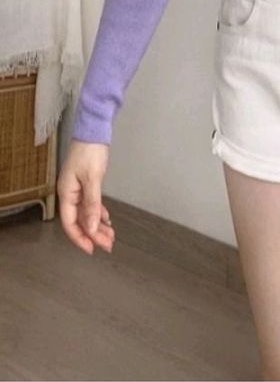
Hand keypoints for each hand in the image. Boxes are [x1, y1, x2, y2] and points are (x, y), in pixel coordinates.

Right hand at [57, 140, 114, 254]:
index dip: (81, 238)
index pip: (71, 223)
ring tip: (111, 236)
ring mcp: (78, 189)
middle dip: (94, 234)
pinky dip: (99, 213)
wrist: (93, 131)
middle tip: (108, 245)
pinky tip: (108, 220)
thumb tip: (92, 226)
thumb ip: (92, 204)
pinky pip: (91, 204)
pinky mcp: (86, 183)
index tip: (93, 249)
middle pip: (80, 220)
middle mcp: (70, 194)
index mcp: (67, 194)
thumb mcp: (93, 178)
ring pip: (87, 213)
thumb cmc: (90, 152)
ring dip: (98, 225)